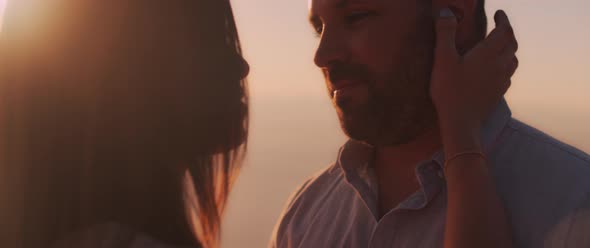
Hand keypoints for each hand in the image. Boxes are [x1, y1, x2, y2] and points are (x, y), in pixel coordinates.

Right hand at [430, 9, 517, 152]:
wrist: (461, 123)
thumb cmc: (450, 90)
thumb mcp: (443, 59)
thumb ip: (445, 33)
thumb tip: (446, 11)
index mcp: (488, 53)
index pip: (504, 31)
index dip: (503, 20)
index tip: (499, 13)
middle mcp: (500, 65)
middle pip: (512, 44)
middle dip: (508, 32)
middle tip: (499, 27)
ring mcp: (501, 81)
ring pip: (513, 60)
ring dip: (509, 49)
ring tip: (500, 46)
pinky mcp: (499, 94)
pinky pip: (508, 75)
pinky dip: (505, 66)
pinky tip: (496, 71)